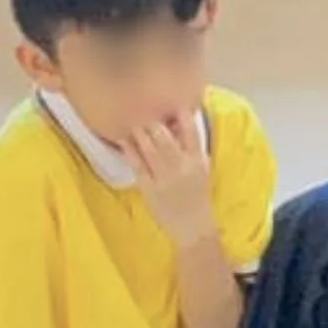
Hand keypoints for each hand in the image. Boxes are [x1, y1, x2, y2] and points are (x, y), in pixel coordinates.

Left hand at [125, 116, 216, 245]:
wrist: (194, 227)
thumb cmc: (197, 196)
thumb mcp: (202, 169)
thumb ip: (192, 148)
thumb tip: (179, 125)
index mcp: (198, 161)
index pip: (192, 132)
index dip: (181, 114)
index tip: (172, 100)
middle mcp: (182, 167)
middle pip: (165, 137)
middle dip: (152, 119)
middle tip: (141, 104)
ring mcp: (165, 177)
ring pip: (149, 148)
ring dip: (139, 130)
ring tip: (131, 116)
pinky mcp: (150, 188)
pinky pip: (138, 165)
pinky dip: (130, 150)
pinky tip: (124, 139)